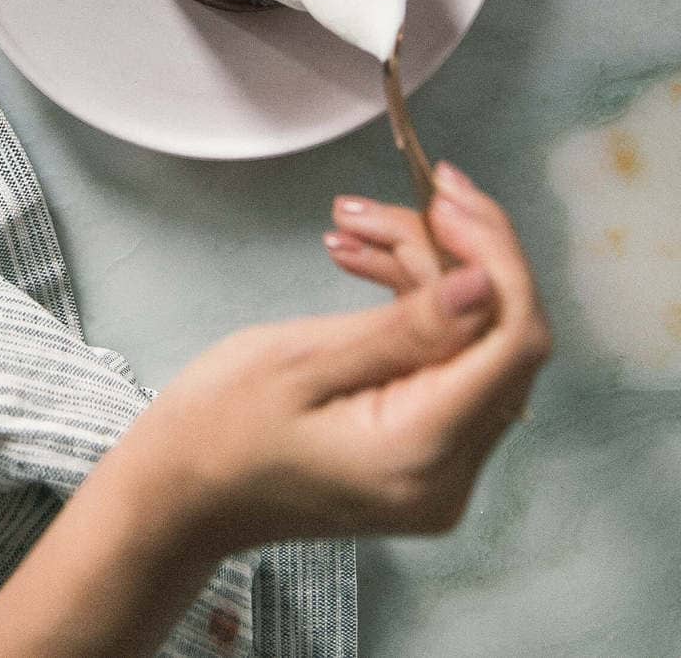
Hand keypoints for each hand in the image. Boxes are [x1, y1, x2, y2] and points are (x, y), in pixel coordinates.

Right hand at [118, 162, 550, 555]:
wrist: (182, 493)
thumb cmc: (220, 431)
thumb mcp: (299, 362)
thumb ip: (403, 328)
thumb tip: (486, 283)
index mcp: (421, 451)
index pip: (512, 343)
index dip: (496, 257)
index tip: (446, 199)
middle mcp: (450, 471)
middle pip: (497, 336)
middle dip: (450, 252)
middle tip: (380, 205)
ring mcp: (442, 466)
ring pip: (471, 339)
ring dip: (422, 269)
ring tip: (351, 224)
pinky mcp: (424, 448)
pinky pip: (444, 360)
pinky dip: (411, 303)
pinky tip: (362, 262)